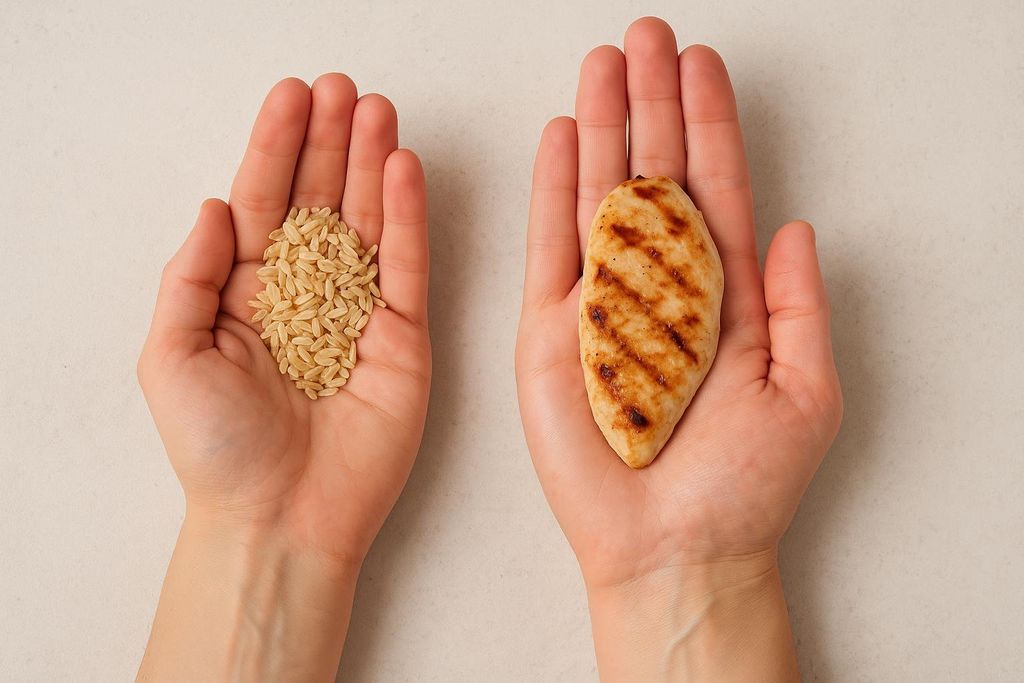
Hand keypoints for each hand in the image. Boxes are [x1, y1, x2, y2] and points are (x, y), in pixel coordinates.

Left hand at [137, 74, 428, 679]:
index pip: (265, 201)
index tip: (292, 97)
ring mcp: (357, 313)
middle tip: (344, 89)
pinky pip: (406, 266)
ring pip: (367, 222)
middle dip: (331, 142)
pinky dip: (406, 217)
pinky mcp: (403, 338)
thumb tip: (216, 206)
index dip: (276, 147)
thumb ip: (189, 276)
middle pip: (320, 200)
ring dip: (372, 164)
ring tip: (378, 112)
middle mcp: (304, 293)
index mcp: (246, 292)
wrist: (280, 519)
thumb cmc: (218, 450)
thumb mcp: (170, 356)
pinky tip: (403, 170)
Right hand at [515, 18, 840, 679]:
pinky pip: (550, 247)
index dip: (710, 123)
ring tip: (604, 62)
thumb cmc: (745, 486)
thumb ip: (801, 306)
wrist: (676, 548)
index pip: (715, 189)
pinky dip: (553, 189)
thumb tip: (799, 226)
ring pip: (599, 195)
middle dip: (652, 102)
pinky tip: (560, 136)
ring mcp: (599, 304)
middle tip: (647, 35)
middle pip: (654, 174)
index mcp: (721, 295)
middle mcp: (657, 288)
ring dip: (603, 125)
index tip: (702, 63)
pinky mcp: (550, 332)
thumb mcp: (806, 392)